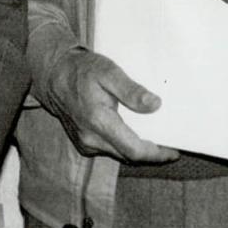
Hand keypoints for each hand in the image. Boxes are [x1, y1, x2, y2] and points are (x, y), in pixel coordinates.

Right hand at [38, 49, 176, 163]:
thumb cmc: (82, 70)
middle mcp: (91, 138)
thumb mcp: (109, 72)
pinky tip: (133, 135)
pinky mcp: (83, 144)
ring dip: (137, 151)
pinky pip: (109, 150)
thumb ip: (131, 90)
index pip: (134, 150)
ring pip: (119, 155)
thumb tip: (155, 105)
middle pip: (129, 157)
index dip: (156, 154)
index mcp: (99, 121)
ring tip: (157, 140)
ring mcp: (86, 143)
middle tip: (171, 145)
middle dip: (151, 154)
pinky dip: (124, 146)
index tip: (174, 151)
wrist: (54, 75)